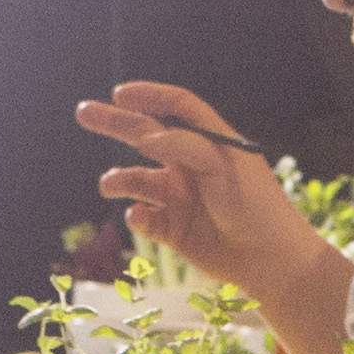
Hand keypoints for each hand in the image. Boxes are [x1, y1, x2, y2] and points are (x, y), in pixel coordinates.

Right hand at [79, 80, 346, 315]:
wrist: (270, 260)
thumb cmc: (255, 205)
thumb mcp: (223, 165)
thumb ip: (184, 146)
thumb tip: (145, 137)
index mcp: (209, 142)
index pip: (177, 107)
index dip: (149, 95)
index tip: (119, 93)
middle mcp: (190, 165)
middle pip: (145, 135)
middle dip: (114, 124)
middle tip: (83, 112)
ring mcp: (179, 197)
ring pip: (137, 180)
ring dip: (120, 178)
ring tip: (110, 184)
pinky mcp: (173, 230)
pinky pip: (143, 217)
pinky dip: (135, 216)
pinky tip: (139, 216)